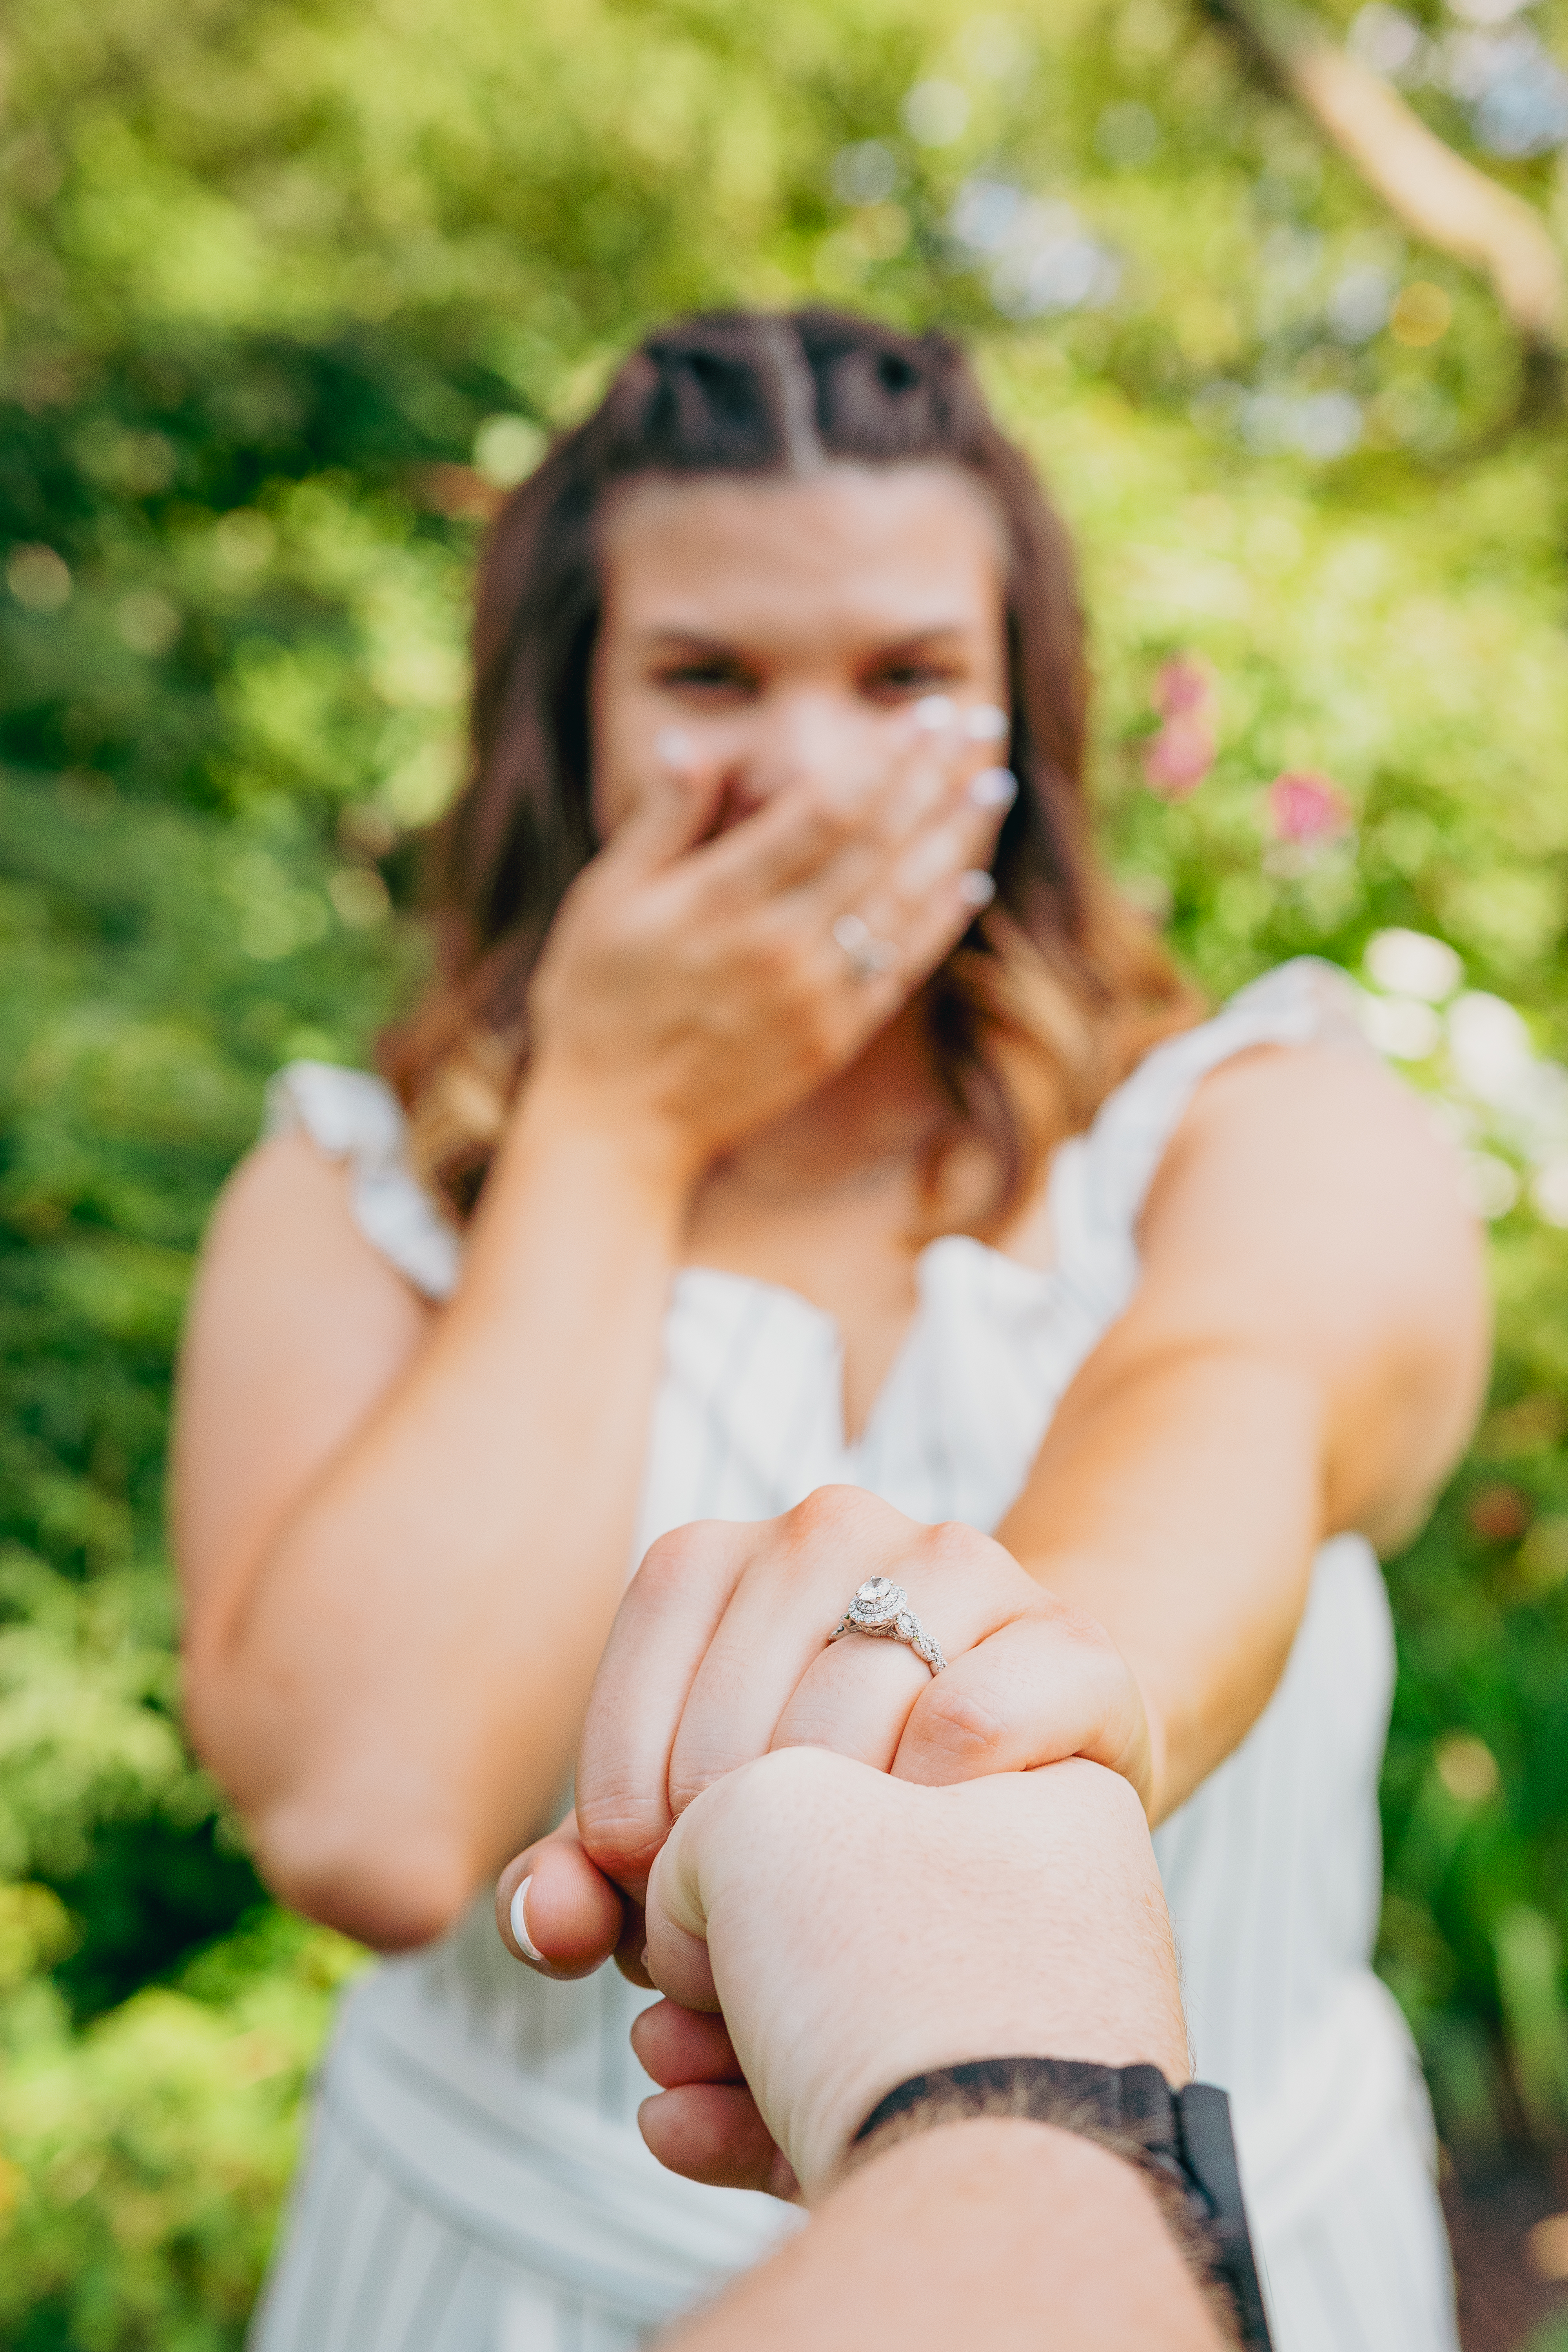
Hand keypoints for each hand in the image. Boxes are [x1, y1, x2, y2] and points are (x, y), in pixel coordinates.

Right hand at [523, 702, 1011, 1173]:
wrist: (616, 1122)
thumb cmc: (596, 1001)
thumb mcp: (606, 899)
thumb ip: (660, 821)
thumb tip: (689, 744)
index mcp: (722, 899)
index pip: (827, 808)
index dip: (883, 756)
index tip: (922, 714)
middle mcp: (779, 944)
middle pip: (879, 844)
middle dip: (934, 779)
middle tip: (978, 725)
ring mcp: (814, 997)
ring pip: (903, 900)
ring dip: (954, 839)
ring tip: (991, 784)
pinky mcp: (833, 1040)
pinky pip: (900, 968)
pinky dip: (939, 921)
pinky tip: (969, 879)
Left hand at [577, 1485, 1153, 1902]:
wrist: (1013, 1767)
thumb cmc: (814, 1811)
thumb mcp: (686, 1837)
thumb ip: (584, 1885)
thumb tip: (543, 1926)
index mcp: (719, 1554)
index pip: (641, 1677)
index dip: (627, 1808)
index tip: (654, 1895)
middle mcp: (831, 1528)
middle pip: (738, 1706)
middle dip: (724, 1846)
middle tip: (742, 1934)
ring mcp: (959, 1564)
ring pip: (851, 1705)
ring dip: (826, 1838)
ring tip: (824, 1913)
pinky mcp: (1066, 1637)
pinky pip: (974, 1716)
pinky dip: (934, 1802)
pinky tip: (924, 1861)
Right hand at [632, 1746, 1187, 2198]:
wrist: (984, 2194)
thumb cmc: (898, 1966)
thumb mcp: (765, 1808)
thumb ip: (715, 1816)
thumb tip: (695, 1903)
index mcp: (1046, 1795)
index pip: (871, 1759)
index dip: (757, 1802)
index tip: (702, 1846)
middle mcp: (1054, 1916)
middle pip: (845, 1903)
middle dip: (723, 1945)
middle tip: (667, 1968)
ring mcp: (1028, 2039)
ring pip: (837, 2017)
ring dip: (722, 2035)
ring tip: (660, 2057)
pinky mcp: (988, 2152)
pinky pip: (852, 2111)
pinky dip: (754, 2117)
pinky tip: (679, 2124)